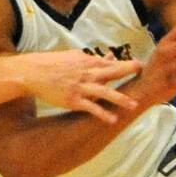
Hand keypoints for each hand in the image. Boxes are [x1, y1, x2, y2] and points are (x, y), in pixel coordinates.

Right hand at [18, 50, 138, 123]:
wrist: (33, 73)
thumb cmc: (53, 64)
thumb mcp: (74, 56)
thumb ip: (93, 58)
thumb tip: (110, 56)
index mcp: (87, 62)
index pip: (111, 63)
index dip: (126, 64)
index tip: (140, 66)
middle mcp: (86, 73)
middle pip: (111, 72)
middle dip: (128, 71)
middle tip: (143, 73)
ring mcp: (80, 88)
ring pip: (104, 92)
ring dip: (120, 99)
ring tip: (134, 105)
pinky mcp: (73, 101)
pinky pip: (91, 108)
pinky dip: (102, 114)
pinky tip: (113, 120)